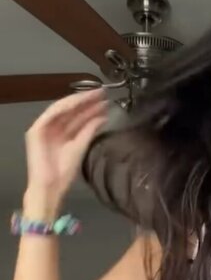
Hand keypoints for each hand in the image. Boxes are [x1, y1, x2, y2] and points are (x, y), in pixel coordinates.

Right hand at [24, 89, 108, 209]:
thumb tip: (103, 117)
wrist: (50, 186)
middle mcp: (53, 128)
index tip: (105, 101)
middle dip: (87, 101)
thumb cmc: (64, 172)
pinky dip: (65, 107)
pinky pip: (52, 114)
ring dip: (78, 101)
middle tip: (103, 93)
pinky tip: (79, 102)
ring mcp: (44, 128)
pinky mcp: (36, 130)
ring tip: (95, 95)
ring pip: (62, 109)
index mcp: (63, 134)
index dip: (90, 107)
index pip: (77, 116)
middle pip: (71, 110)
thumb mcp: (81, 147)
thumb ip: (90, 131)